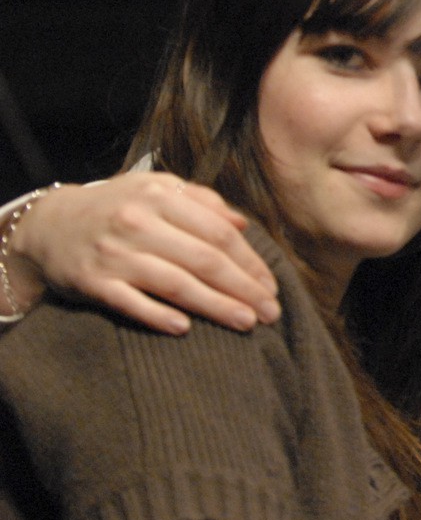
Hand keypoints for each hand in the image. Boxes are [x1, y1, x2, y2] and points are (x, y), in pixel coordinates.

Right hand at [7, 173, 279, 333]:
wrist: (49, 225)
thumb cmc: (117, 207)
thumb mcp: (156, 190)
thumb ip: (202, 201)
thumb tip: (243, 223)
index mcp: (161, 197)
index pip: (219, 233)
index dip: (250, 262)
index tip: (271, 285)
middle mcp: (138, 223)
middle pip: (204, 260)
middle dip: (243, 288)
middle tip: (270, 311)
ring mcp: (115, 254)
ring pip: (176, 283)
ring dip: (216, 306)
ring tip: (246, 322)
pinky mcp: (92, 281)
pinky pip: (130, 302)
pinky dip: (158, 315)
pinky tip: (185, 329)